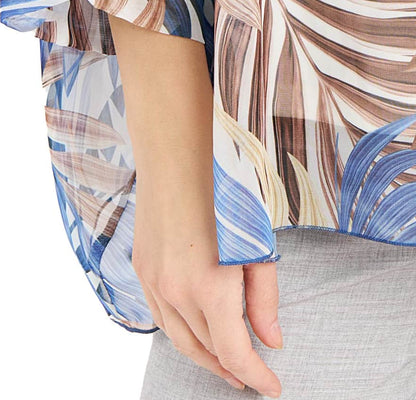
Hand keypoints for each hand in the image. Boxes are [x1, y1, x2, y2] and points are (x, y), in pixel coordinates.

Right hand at [131, 199, 282, 397]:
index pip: (235, 352)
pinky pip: (160, 316)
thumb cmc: (223, 197)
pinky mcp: (142, 270)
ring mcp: (153, 282)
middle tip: (251, 376)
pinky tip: (193, 330)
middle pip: (206, 349)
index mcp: (210, 287)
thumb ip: (264, 300)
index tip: (271, 388)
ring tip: (224, 363)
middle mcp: (176, 292)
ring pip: (178, 338)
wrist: (177, 163)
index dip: (257, 375)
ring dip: (204, 356)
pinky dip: (181, 332)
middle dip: (231, 368)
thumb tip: (271, 339)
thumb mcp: (257, 248)